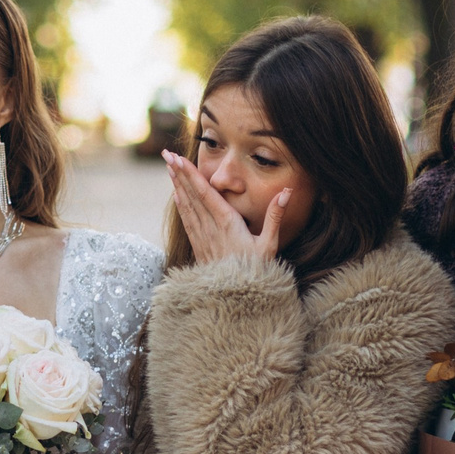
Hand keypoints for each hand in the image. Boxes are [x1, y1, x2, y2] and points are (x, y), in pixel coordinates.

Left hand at [162, 151, 282, 267]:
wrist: (236, 298)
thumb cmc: (256, 271)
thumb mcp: (269, 245)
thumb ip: (275, 217)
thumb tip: (286, 192)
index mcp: (227, 223)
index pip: (205, 193)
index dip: (191, 175)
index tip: (180, 159)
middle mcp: (211, 227)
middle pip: (192, 195)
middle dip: (179, 173)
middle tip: (167, 155)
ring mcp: (203, 237)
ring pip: (187, 206)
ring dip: (177, 185)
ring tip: (168, 167)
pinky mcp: (200, 247)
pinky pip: (188, 221)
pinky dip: (181, 205)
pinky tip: (176, 195)